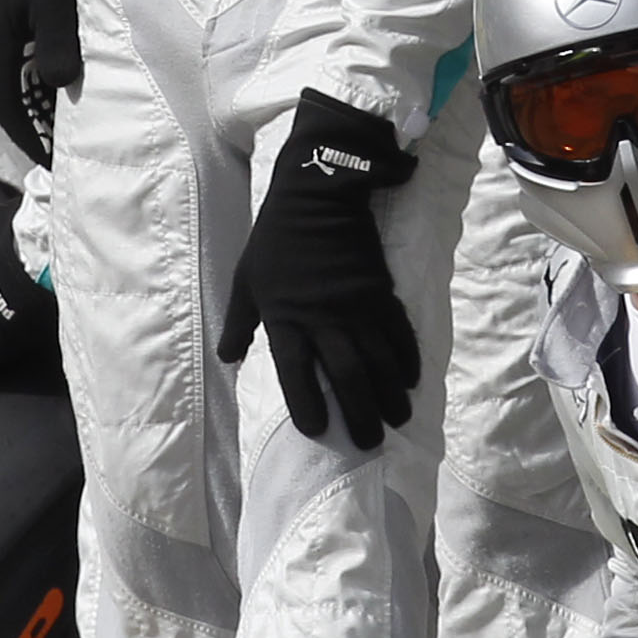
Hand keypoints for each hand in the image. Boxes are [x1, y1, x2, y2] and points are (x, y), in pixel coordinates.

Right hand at [0, 0, 93, 163]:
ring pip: (40, 77)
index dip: (26, 139)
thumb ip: (58, 40)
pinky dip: (71, 74)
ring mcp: (28, 25)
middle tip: (75, 153)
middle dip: (45, 127)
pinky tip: (98, 79)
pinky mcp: (47, 11)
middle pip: (23, 97)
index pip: (7, 106)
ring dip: (59, 102)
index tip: (49, 164)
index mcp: (4, 43)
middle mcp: (12, 40)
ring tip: (90, 125)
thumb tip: (62, 84)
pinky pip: (55, 55)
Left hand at [215, 89, 420, 444]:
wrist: (320, 194)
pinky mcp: (380, 292)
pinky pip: (398, 333)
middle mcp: (323, 319)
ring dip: (389, 395)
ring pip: (379, 362)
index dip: (306, 405)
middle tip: (369, 442)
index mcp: (284, 318)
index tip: (317, 432)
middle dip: (360, 414)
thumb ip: (239, 324)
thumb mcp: (246, 281)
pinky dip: (406, 359)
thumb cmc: (277, 240)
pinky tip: (410, 380)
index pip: (294, 373)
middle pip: (346, 377)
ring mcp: (356, 307)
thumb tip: (227, 359)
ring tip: (397, 420)